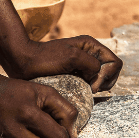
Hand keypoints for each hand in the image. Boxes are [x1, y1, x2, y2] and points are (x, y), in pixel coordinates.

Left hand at [6, 36, 122, 92]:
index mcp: (91, 45)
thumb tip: (97, 75)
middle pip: (112, 71)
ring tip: (86, 90)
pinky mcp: (76, 74)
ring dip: (98, 86)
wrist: (23, 63)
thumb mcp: (71, 57)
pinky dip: (90, 89)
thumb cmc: (44, 59)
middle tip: (90, 89)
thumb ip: (91, 64)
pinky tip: (81, 91)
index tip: (92, 85)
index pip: (115, 62)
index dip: (108, 75)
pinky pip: (92, 83)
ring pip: (103, 78)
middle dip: (105, 82)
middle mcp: (89, 53)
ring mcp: (83, 64)